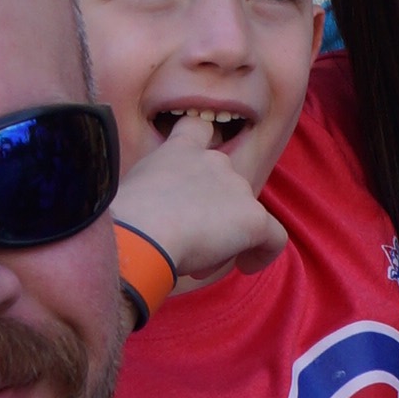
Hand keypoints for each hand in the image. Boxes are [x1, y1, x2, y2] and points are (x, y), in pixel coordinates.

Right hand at [118, 125, 289, 290]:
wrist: (141, 232)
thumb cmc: (124, 219)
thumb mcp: (132, 192)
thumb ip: (151, 193)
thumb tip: (156, 221)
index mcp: (179, 150)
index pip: (199, 130)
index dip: (203, 152)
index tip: (197, 181)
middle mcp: (214, 161)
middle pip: (226, 185)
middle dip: (211, 216)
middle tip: (187, 242)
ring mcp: (237, 187)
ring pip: (243, 214)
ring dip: (226, 237)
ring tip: (199, 260)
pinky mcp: (253, 217)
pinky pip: (274, 238)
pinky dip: (263, 253)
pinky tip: (245, 267)